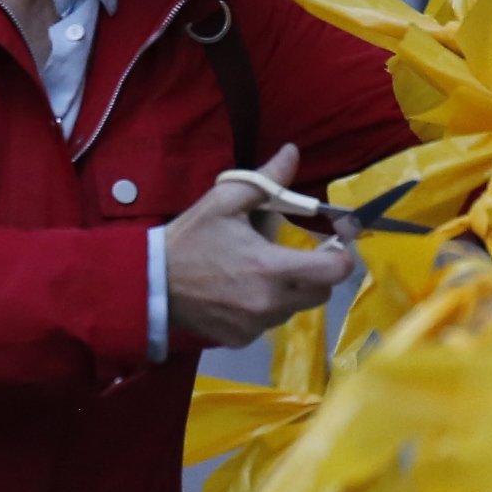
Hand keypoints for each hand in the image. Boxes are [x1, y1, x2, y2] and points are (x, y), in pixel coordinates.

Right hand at [161, 143, 358, 346]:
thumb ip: (267, 180)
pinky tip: (240, 293)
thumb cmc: (191, 238)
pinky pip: (269, 324)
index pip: (335, 271)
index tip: (332, 243)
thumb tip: (294, 152)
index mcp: (272, 267)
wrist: (150, 283)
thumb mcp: (225, 200)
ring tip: (259, 272)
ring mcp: (257, 326)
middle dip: (315, 272)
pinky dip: (264, 309)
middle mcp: (271, 303)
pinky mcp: (242, 339)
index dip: (341, 255)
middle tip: (293, 255)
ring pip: (295, 308)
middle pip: (321, 292)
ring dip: (289, 291)